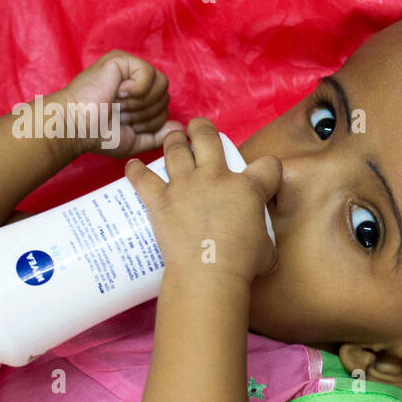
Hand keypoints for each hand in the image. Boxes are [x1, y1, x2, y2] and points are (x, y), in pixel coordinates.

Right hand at [59, 49, 183, 157]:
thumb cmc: (99, 134)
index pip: (165, 106)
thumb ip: (159, 134)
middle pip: (165, 96)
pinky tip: (118, 92)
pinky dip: (136, 90)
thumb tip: (180, 128)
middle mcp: (135, 80)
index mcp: (139, 96)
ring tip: (119, 105)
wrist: (77, 126)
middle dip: (146, 114)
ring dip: (141, 104)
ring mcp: (129, 68)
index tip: (128, 125)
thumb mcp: (135, 139)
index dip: (151, 122)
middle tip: (121, 114)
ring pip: (161, 85)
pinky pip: (148, 73)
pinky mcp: (121, 60)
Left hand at [124, 118, 282, 284]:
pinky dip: (136, 171)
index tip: (264, 175)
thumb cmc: (242, 265)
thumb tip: (264, 249)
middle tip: (199, 128)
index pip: (267, 165)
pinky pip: (143, 179)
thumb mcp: (267, 249)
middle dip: (203, 128)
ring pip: (176, 150)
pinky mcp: (160, 200)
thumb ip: (264, 239)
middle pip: (208, 138)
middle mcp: (215, 178)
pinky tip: (132, 167)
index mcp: (248, 188)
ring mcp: (185, 186)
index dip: (268, 169)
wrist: (208, 273)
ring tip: (173, 138)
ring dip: (174, 141)